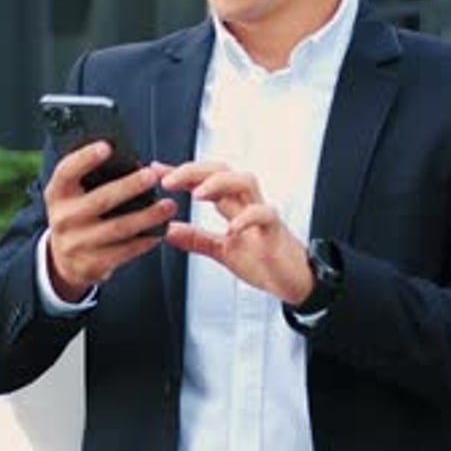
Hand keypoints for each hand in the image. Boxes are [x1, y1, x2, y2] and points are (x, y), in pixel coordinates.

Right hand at [44, 142, 176, 301]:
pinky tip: (160, 231)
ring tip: (169, 206)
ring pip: (119, 227)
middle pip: (101, 199)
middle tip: (152, 176)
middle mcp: (63, 218)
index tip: (107, 146)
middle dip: (130, 186)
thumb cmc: (77, 214)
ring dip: (147, 216)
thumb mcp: (72, 194)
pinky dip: (145, 240)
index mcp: (57, 193)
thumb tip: (129, 161)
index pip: (67, 171)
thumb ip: (91, 178)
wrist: (63, 259)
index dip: (85, 157)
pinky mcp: (92, 264)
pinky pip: (125, 251)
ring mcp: (76, 243)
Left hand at [153, 160, 314, 303]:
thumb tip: (169, 230)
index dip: (180, 173)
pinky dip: (247, 218)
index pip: (204, 179)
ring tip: (197, 193)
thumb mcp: (221, 251)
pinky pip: (264, 214)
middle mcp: (246, 202)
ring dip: (219, 183)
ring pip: (244, 181)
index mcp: (232, 205)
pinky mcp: (275, 229)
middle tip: (169, 180)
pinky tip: (231, 227)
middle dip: (194, 171)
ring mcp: (261, 213)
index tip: (156, 171)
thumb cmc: (263, 260)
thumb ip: (197, 238)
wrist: (293, 281)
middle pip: (223, 170)